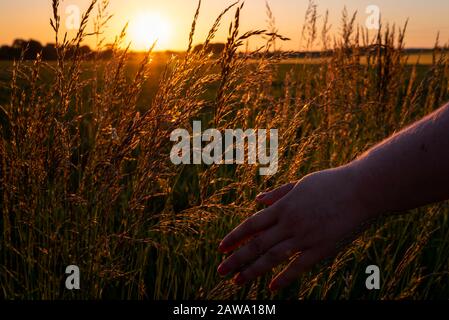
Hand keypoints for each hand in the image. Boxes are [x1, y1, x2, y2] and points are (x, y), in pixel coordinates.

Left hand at [217, 165, 376, 290]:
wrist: (363, 189)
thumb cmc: (331, 183)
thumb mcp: (301, 184)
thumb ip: (278, 194)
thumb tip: (257, 200)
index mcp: (284, 206)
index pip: (252, 224)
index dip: (235, 237)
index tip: (221, 248)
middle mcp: (290, 222)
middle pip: (257, 243)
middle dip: (236, 258)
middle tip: (220, 271)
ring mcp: (305, 236)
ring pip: (272, 257)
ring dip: (252, 270)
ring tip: (237, 281)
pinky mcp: (322, 248)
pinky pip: (298, 266)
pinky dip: (284, 278)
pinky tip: (271, 287)